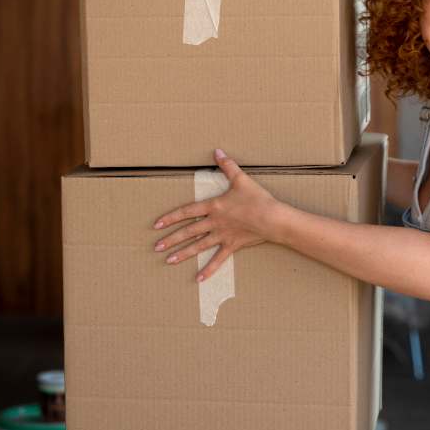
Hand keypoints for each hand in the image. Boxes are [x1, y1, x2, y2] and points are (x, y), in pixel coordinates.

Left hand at [153, 149, 279, 282]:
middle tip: (156, 247)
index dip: (170, 218)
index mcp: (214, 206)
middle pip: (188, 232)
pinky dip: (208, 270)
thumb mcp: (241, 179)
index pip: (186, 212)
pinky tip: (198, 279)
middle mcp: (214, 222)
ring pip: (198, 246)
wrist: (273, 218)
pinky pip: (218, 260)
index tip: (157, 224)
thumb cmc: (257, 198)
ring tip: (168, 261)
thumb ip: (227, 165)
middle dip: (171, 240)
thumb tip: (217, 151)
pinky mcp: (232, 246)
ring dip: (182, 254)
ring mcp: (222, 236)